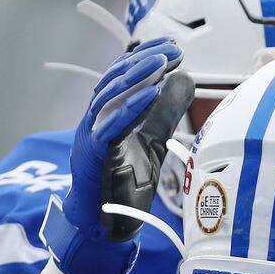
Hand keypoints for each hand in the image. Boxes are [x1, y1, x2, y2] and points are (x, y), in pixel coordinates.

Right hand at [40, 38, 190, 273]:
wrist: (105, 226)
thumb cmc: (126, 185)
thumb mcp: (153, 141)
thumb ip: (165, 112)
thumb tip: (185, 79)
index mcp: (105, 116)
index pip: (122, 77)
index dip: (144, 58)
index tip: (172, 47)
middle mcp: (92, 120)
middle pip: (114, 80)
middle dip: (143, 60)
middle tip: (172, 49)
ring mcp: (89, 136)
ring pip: (108, 96)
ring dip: (137, 76)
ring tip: (163, 61)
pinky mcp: (92, 155)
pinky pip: (110, 126)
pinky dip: (131, 108)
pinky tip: (152, 92)